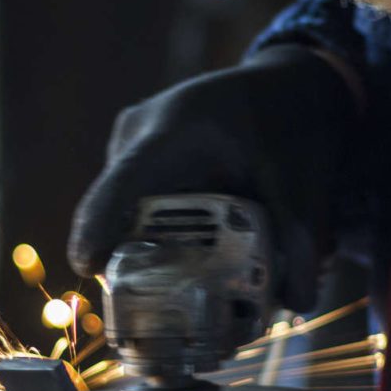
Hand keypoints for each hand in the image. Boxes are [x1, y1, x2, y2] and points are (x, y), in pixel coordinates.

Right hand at [68, 46, 357, 311]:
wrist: (284, 83)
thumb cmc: (288, 122)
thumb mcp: (301, 182)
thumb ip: (301, 242)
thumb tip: (297, 304)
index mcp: (172, 132)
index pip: (121, 185)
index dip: (98, 228)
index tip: (88, 267)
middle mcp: (138, 134)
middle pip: (120, 211)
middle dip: (138, 261)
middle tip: (171, 306)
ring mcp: (130, 143)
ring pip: (126, 211)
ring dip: (150, 246)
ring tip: (194, 277)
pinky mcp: (134, 156)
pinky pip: (133, 202)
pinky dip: (156, 231)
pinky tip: (192, 250)